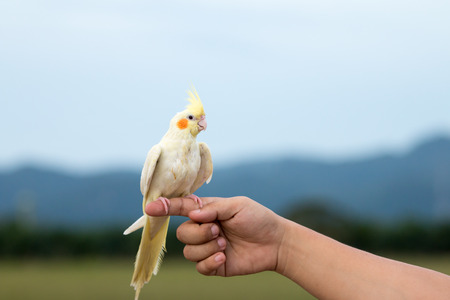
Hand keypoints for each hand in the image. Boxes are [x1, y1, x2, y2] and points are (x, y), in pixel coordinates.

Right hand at [145, 196, 286, 276]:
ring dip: (207, 247)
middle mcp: (203, 229)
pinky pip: (199, 267)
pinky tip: (224, 256)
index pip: (180, 209)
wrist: (275, 243)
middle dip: (199, 233)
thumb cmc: (257, 218)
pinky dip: (209, 262)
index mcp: (207, 211)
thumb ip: (213, 208)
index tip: (150, 208)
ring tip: (226, 244)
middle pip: (182, 234)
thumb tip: (192, 215)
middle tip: (219, 230)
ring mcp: (207, 248)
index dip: (165, 207)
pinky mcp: (214, 265)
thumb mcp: (237, 205)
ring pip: (188, 251)